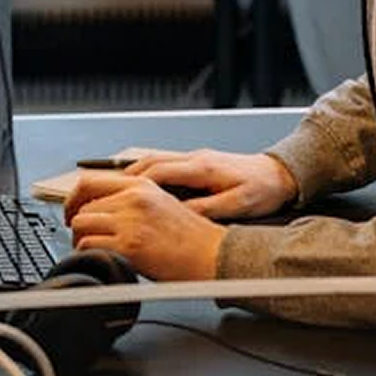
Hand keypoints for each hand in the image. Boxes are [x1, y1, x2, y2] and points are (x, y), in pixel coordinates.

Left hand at [66, 171, 225, 279]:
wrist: (211, 256)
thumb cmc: (192, 237)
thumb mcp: (163, 204)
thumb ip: (132, 202)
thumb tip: (102, 210)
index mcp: (141, 186)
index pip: (90, 182)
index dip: (73, 199)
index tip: (72, 212)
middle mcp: (134, 199)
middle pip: (83, 207)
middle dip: (79, 225)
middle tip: (86, 239)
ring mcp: (131, 221)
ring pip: (82, 225)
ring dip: (81, 241)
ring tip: (95, 250)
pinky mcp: (129, 245)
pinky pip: (88, 246)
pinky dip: (88, 254)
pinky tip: (102, 259)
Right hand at [119, 148, 297, 219]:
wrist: (281, 175)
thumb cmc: (263, 190)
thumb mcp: (238, 205)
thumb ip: (207, 210)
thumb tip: (179, 216)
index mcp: (202, 168)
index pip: (156, 171)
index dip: (130, 184)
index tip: (110, 197)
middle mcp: (194, 159)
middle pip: (146, 162)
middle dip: (118, 177)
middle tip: (94, 194)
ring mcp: (194, 159)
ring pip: (151, 161)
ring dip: (128, 175)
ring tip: (105, 192)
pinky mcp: (197, 164)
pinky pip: (162, 166)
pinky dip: (143, 175)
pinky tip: (134, 189)